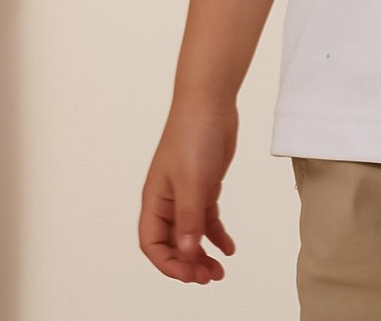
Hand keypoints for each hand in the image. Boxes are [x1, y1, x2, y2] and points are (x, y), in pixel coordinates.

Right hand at [140, 100, 238, 283]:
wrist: (209, 103)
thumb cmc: (192, 135)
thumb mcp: (192, 181)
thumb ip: (189, 219)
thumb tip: (186, 253)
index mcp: (155, 198)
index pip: (151, 242)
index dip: (167, 264)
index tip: (190, 273)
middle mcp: (167, 199)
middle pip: (171, 244)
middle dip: (187, 264)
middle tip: (209, 276)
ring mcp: (186, 193)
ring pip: (190, 235)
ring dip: (202, 255)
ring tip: (220, 271)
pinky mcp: (204, 186)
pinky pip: (206, 220)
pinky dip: (216, 236)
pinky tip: (229, 248)